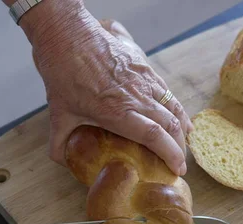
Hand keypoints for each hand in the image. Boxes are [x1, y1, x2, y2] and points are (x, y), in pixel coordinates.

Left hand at [19, 0, 193, 175]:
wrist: (68, 36)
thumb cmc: (63, 73)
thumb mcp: (58, 114)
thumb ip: (59, 144)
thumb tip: (63, 162)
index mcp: (118, 112)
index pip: (155, 137)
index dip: (170, 155)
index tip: (177, 169)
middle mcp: (137, 97)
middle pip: (171, 125)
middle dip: (180, 148)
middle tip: (179, 163)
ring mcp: (144, 80)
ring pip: (174, 107)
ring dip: (182, 129)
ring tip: (184, 144)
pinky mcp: (145, 68)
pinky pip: (168, 92)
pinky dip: (178, 108)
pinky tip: (181, 118)